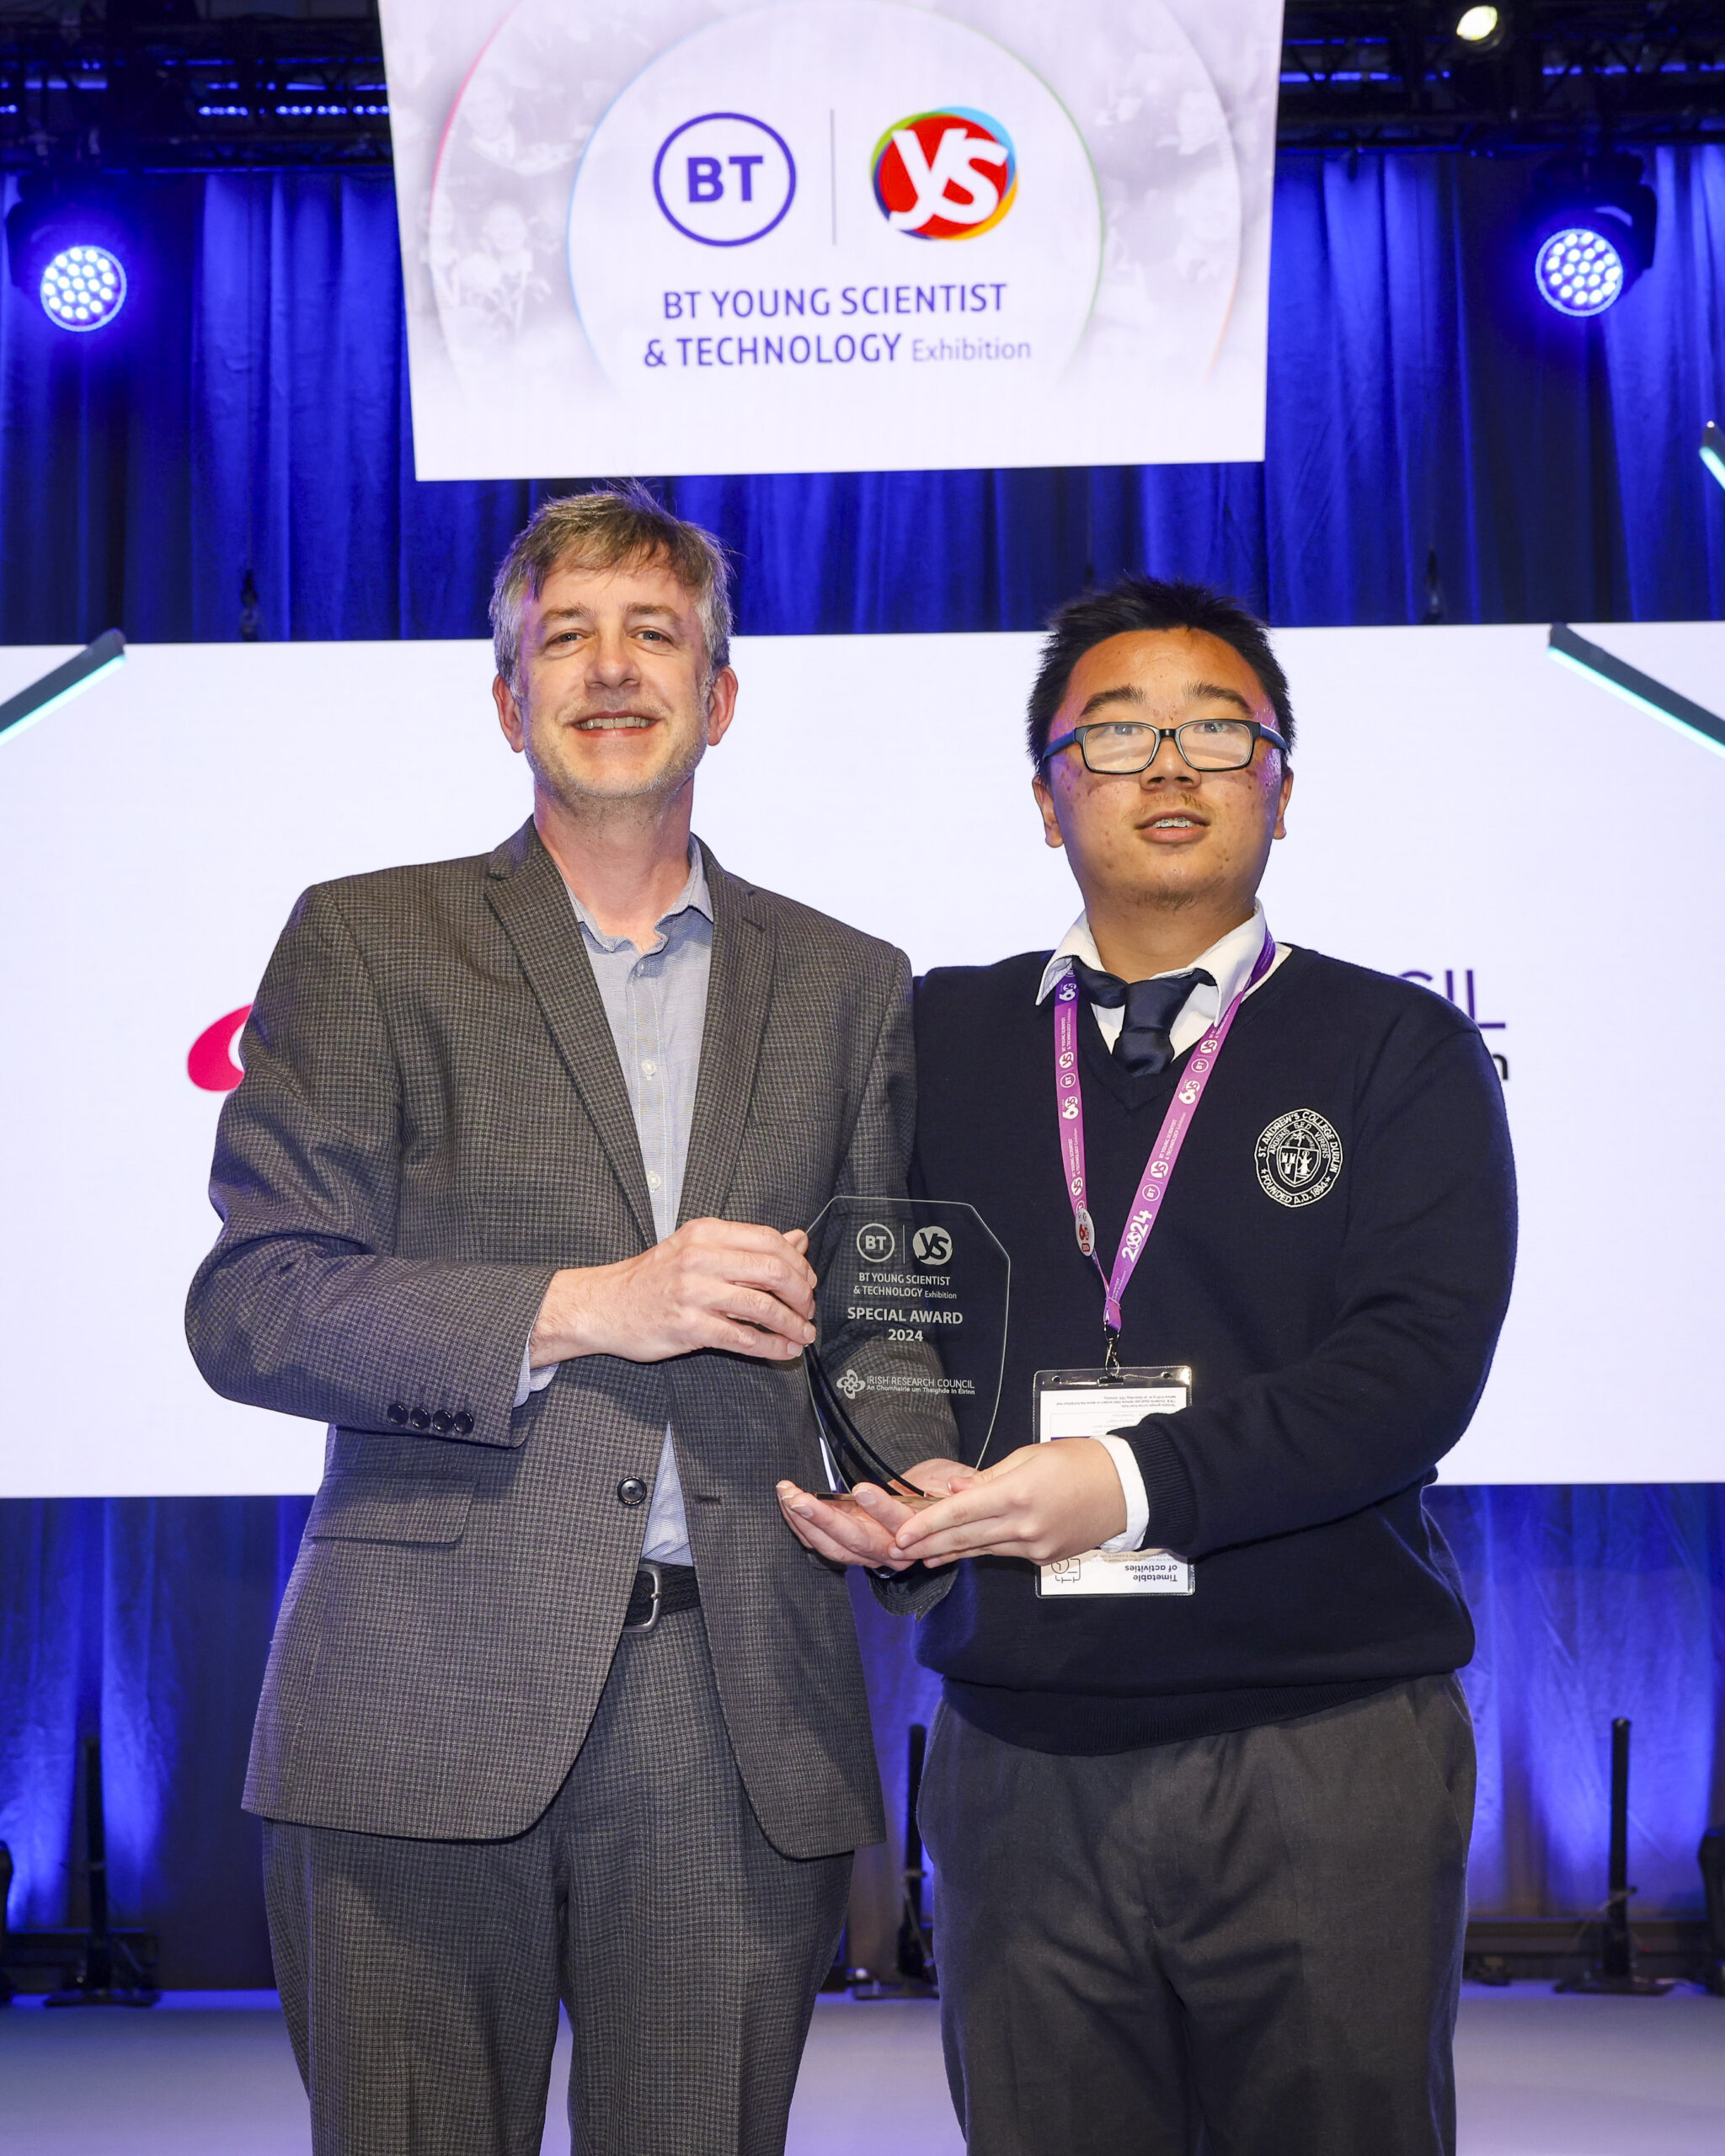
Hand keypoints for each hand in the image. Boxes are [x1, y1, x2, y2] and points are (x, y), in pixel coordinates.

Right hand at [531, 1221, 816, 1364]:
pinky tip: (783, 1351)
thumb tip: (797, 1240)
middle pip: (773, 1271)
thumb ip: (747, 1245)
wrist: (603, 1305)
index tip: (808, 1282)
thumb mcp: (698, 1248)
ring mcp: (694, 1293)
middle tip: (809, 1310)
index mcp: (706, 1233)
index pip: (769, 1241)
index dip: (798, 1264)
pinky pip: (742, 1338)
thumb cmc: (653, 1278)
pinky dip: (770, 1347)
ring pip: (761, 1307)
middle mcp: (701, 1258)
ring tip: (804, 1334)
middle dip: (801, 1294)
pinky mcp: (688, 1327)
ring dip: (791, 1324)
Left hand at [777, 1459, 973, 1569]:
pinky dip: (801, 1526)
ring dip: (804, 1523)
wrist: (931, 1511)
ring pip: (832, 1548)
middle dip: (822, 1519)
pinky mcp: (852, 1548)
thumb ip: (948, 1481)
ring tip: (786, 1494)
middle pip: (855, 1541)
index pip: (900, 1525)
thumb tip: (954, 1485)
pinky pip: (821, 1545)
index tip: (861, 1489)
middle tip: (798, 1498)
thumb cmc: (937, 1489)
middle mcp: (892, 1551)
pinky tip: (788, 1503)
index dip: (881, 1509)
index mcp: (919, 1533)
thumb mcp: (948, 1477)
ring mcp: (869, 1552)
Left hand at [887, 1440, 1127, 1565]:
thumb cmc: (1081, 1462)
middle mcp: (1024, 1525)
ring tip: (922, 1555)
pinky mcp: (1045, 1557)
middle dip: (928, 1545)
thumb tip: (955, 1488)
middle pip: (965, 1539)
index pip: (960, 1513)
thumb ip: (989, 1477)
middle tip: (898, 1550)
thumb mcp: (1029, 1456)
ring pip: (982, 1549)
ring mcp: (1035, 1546)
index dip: (927, 1525)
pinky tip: (962, 1552)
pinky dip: (982, 1550)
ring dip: (950, 1552)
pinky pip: (1006, 1552)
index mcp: (1016, 1494)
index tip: (901, 1533)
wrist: (1128, 1489)